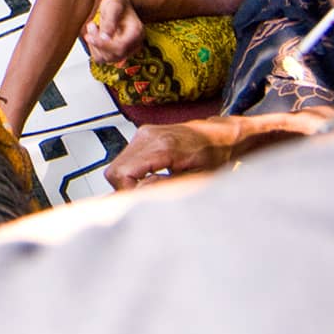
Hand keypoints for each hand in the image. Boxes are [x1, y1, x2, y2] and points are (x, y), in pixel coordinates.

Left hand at [82, 0, 144, 62]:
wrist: (121, 6)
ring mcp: (125, 51)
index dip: (104, 45)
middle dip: (98, 43)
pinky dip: (94, 48)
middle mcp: (133, 44)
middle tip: (91, 25)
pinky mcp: (115, 53)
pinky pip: (102, 58)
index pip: (121, 46)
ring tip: (93, 26)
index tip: (89, 36)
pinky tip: (94, 34)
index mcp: (136, 32)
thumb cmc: (119, 3)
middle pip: (114, 55)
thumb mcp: (114, 4)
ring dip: (95, 45)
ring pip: (106, 58)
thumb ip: (110, 20)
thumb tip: (105, 37)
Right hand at [104, 122, 231, 189]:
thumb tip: (140, 193)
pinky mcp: (142, 135)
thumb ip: (166, 187)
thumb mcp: (195, 180)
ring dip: (129, 181)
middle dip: (126, 189)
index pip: (122, 173)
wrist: (219, 137)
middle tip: (146, 196)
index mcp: (163, 147)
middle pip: (115, 171)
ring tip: (152, 185)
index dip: (129, 192)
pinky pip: (125, 160)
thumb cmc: (213, 157)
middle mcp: (149, 136)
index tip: (143, 199)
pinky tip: (151, 176)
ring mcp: (144, 133)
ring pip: (117, 166)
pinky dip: (133, 173)